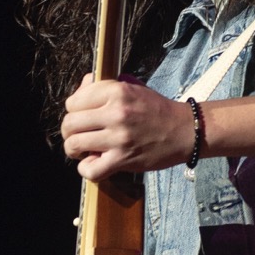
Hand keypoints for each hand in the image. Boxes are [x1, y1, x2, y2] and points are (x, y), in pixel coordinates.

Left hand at [61, 74, 192, 179]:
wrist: (185, 130)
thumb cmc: (157, 109)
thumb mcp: (132, 87)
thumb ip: (105, 85)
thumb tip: (82, 87)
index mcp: (117, 91)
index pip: (74, 101)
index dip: (73, 110)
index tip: (81, 116)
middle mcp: (116, 112)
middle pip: (69, 123)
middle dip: (70, 131)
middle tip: (79, 135)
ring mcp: (119, 137)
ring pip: (74, 145)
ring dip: (74, 150)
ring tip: (83, 150)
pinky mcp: (124, 159)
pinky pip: (90, 169)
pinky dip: (86, 169)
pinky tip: (94, 163)